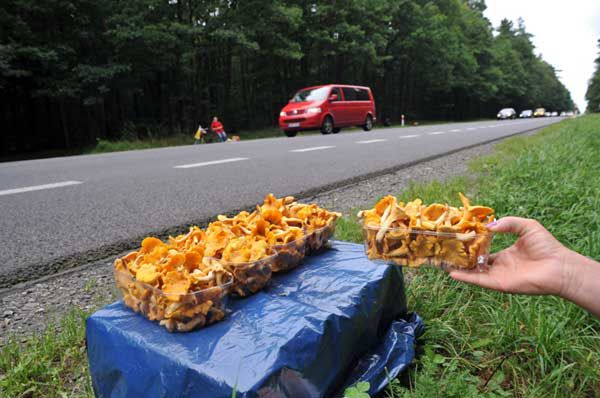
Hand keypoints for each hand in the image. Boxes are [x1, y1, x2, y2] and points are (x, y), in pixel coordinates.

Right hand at [449, 217, 569, 295]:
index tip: (459, 239)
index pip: (483, 250)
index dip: (471, 245)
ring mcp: (498, 275)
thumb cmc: (547, 246)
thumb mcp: (526, 226)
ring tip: (441, 263)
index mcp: (505, 254)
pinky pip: (479, 281)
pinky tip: (452, 273)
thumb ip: (508, 223)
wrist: (559, 266)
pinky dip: (465, 278)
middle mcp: (500, 265)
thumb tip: (488, 227)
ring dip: (459, 269)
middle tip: (445, 252)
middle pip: (475, 262)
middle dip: (461, 258)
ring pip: (473, 272)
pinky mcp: (499, 283)